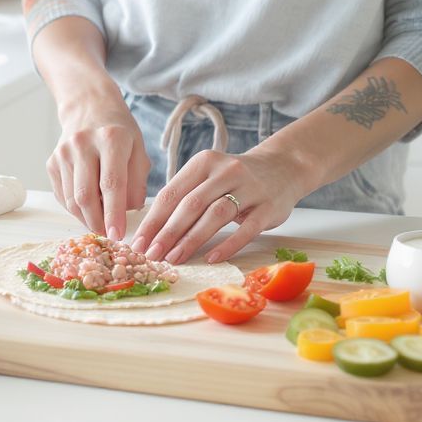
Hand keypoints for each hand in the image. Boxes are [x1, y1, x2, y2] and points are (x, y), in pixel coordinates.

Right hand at [47, 95, 149, 239]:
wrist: (89, 108)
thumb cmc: (119, 132)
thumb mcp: (139, 150)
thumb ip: (137, 182)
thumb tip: (128, 212)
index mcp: (111, 139)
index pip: (111, 183)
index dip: (114, 213)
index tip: (117, 235)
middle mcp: (82, 144)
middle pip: (85, 195)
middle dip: (97, 222)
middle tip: (108, 235)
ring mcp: (63, 153)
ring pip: (71, 199)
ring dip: (86, 217)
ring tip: (100, 220)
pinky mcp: (52, 162)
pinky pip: (62, 195)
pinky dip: (75, 207)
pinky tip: (88, 205)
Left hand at [132, 145, 304, 264]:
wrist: (283, 168)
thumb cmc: (234, 179)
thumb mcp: (208, 177)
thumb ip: (184, 196)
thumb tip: (152, 230)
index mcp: (203, 162)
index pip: (172, 193)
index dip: (153, 220)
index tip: (138, 242)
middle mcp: (226, 171)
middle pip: (191, 204)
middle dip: (167, 232)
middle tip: (152, 255)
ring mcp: (249, 188)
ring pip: (215, 215)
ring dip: (192, 240)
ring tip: (174, 259)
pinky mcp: (268, 206)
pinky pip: (246, 228)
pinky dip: (227, 244)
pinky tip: (211, 258)